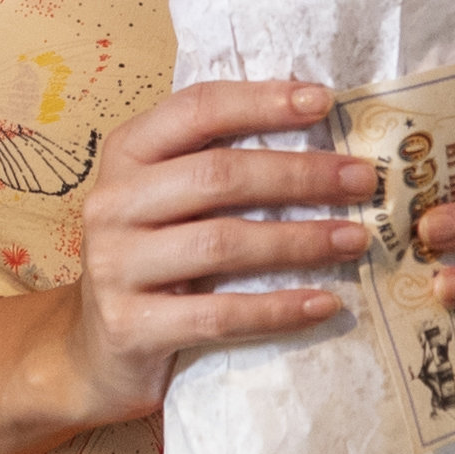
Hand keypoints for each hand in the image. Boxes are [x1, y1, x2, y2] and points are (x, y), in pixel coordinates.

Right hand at [0, 78, 377, 453]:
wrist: (92, 352)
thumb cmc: (152, 264)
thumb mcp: (167, 203)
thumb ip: (216, 168)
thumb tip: (321, 136)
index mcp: (126, 155)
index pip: (196, 110)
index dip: (262, 102)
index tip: (325, 101)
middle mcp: (112, 203)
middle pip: (218, 176)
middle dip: (300, 175)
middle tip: (362, 180)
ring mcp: (114, 266)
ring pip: (221, 243)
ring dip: (299, 241)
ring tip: (355, 240)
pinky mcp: (129, 326)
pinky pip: (218, 315)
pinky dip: (278, 309)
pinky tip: (324, 304)